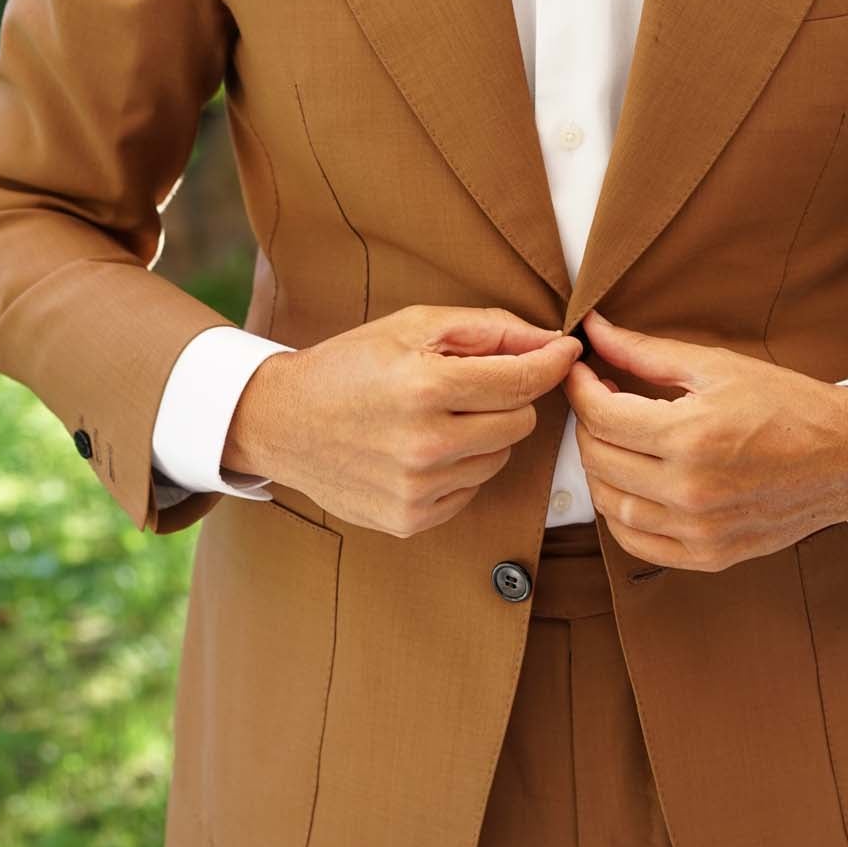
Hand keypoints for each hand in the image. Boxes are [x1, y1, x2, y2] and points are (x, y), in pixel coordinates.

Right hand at [223, 304, 581, 534]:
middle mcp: (425, 445)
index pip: (523, 381)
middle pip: (519, 422)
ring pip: (500, 458)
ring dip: (483, 435)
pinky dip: (459, 468)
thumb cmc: (350, 365)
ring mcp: (418, 489)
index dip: (552, 363)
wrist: (282, 422)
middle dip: (506, 398)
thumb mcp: (413, 326)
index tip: (565, 352)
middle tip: (467, 385)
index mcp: (426, 388)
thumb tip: (552, 341)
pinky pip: (471, 490)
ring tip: (436, 418)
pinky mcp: (411, 520)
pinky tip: (421, 450)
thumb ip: (488, 329)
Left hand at [563, 309, 847, 571]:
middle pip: (598, 459)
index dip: (580, 388)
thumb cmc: (789, 406)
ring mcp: (698, 529)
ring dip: (600, 467)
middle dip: (588, 423)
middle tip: (603, 399)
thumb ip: (646, 352)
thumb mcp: (718, 367)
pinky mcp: (708, 555)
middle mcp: (690, 490)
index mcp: (691, 436)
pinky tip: (632, 484)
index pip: (600, 416)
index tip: (582, 371)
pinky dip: (620, 513)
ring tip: (619, 439)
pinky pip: (635, 541)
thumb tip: (593, 330)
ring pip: (608, 503)